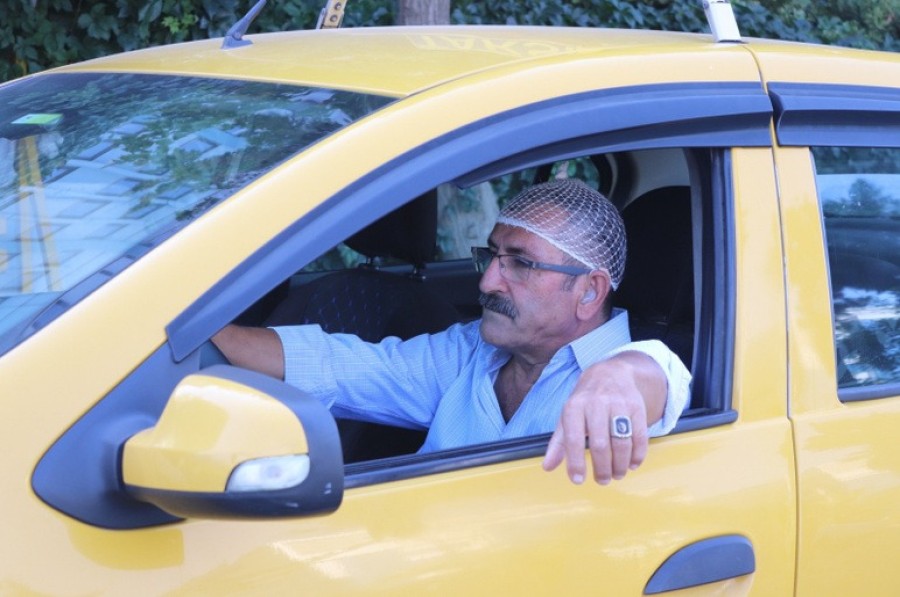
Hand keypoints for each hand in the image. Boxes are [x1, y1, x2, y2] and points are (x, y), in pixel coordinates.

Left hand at [542, 351, 664, 484]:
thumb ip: (558, 442)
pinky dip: (637, 455)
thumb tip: (547, 467)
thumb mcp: (567, 416)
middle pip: (600, 444)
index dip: (575, 462)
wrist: (610, 373)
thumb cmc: (585, 401)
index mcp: (574, 407)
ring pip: (621, 442)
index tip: (577, 480)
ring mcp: (618, 404)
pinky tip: (632, 464)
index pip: (573, 438)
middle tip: (602, 480)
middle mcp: (596, 403)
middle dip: (602, 468)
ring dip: (620, 465)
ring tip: (616, 474)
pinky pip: (639, 436)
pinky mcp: (637, 407)